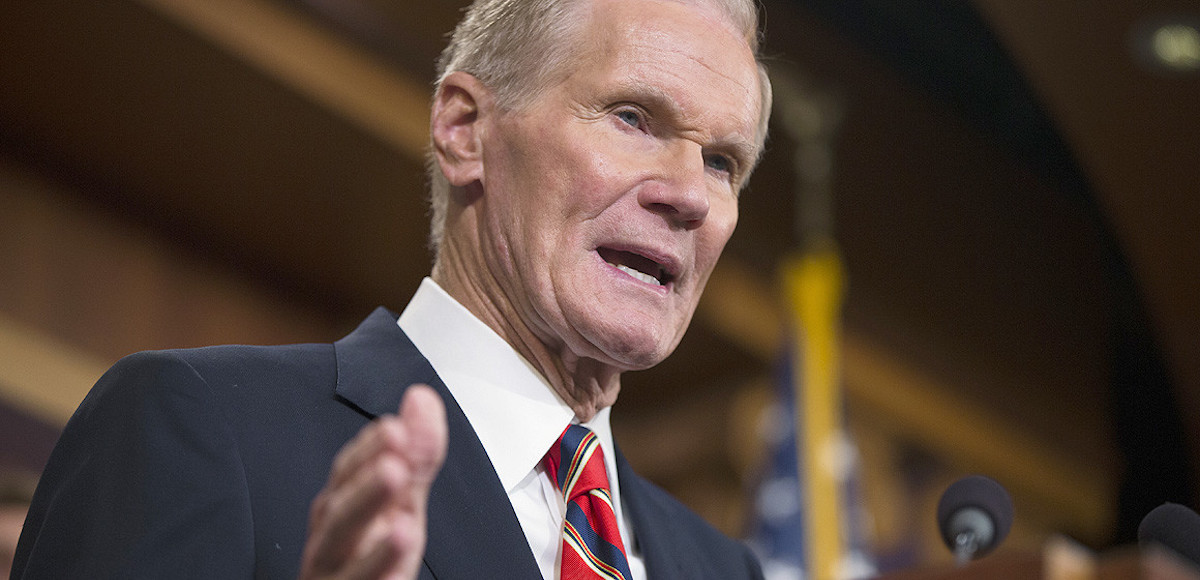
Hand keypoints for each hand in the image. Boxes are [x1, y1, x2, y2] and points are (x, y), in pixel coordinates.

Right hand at [299, 385, 447, 579]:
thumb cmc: (371, 553)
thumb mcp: (401, 502)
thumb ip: (414, 455)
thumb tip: (422, 400)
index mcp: (343, 506)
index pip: (348, 472)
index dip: (369, 451)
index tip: (394, 429)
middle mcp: (331, 540)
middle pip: (338, 516)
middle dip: (364, 491)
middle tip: (393, 468)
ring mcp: (334, 575)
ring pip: (340, 560)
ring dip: (372, 547)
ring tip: (402, 530)